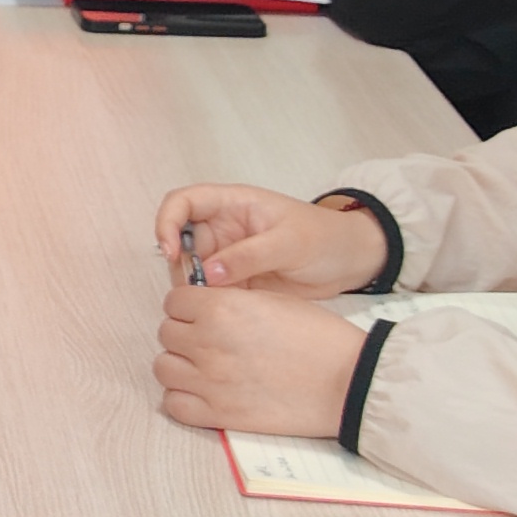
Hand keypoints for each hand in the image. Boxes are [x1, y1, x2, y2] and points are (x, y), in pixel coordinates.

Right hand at [152, 181, 389, 295]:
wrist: (349, 262)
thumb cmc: (323, 238)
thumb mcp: (287, 243)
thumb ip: (247, 256)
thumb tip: (207, 274)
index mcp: (232, 204)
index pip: (183, 202)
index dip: (167, 222)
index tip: (169, 251)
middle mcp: (223, 229)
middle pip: (181, 242)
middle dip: (181, 266)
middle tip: (197, 291)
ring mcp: (228, 257)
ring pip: (192, 272)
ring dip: (194, 289)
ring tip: (214, 305)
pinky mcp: (236, 283)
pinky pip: (211, 293)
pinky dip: (210, 304)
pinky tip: (224, 314)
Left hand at [154, 274, 370, 436]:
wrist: (345, 381)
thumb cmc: (317, 337)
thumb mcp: (271, 300)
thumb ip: (230, 301)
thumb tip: (204, 305)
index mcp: (220, 309)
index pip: (174, 302)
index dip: (188, 306)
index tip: (202, 313)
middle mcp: (207, 343)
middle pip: (166, 334)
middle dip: (185, 334)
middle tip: (209, 340)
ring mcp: (209, 382)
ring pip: (163, 368)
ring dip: (180, 365)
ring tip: (205, 367)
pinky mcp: (218, 415)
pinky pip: (175, 405)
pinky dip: (183, 398)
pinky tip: (205, 393)